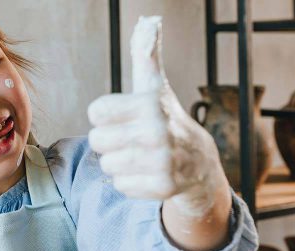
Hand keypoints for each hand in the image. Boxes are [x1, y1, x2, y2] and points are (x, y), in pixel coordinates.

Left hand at [87, 16, 224, 217]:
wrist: (200, 163)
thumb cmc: (167, 119)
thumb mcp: (155, 86)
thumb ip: (146, 55)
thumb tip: (149, 20)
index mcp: (149, 104)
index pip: (95, 112)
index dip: (105, 117)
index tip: (124, 117)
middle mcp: (157, 131)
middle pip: (96, 141)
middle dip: (110, 142)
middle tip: (132, 140)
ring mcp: (162, 160)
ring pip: (107, 165)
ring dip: (119, 163)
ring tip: (141, 157)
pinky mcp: (163, 186)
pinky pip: (121, 186)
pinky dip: (130, 183)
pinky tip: (149, 173)